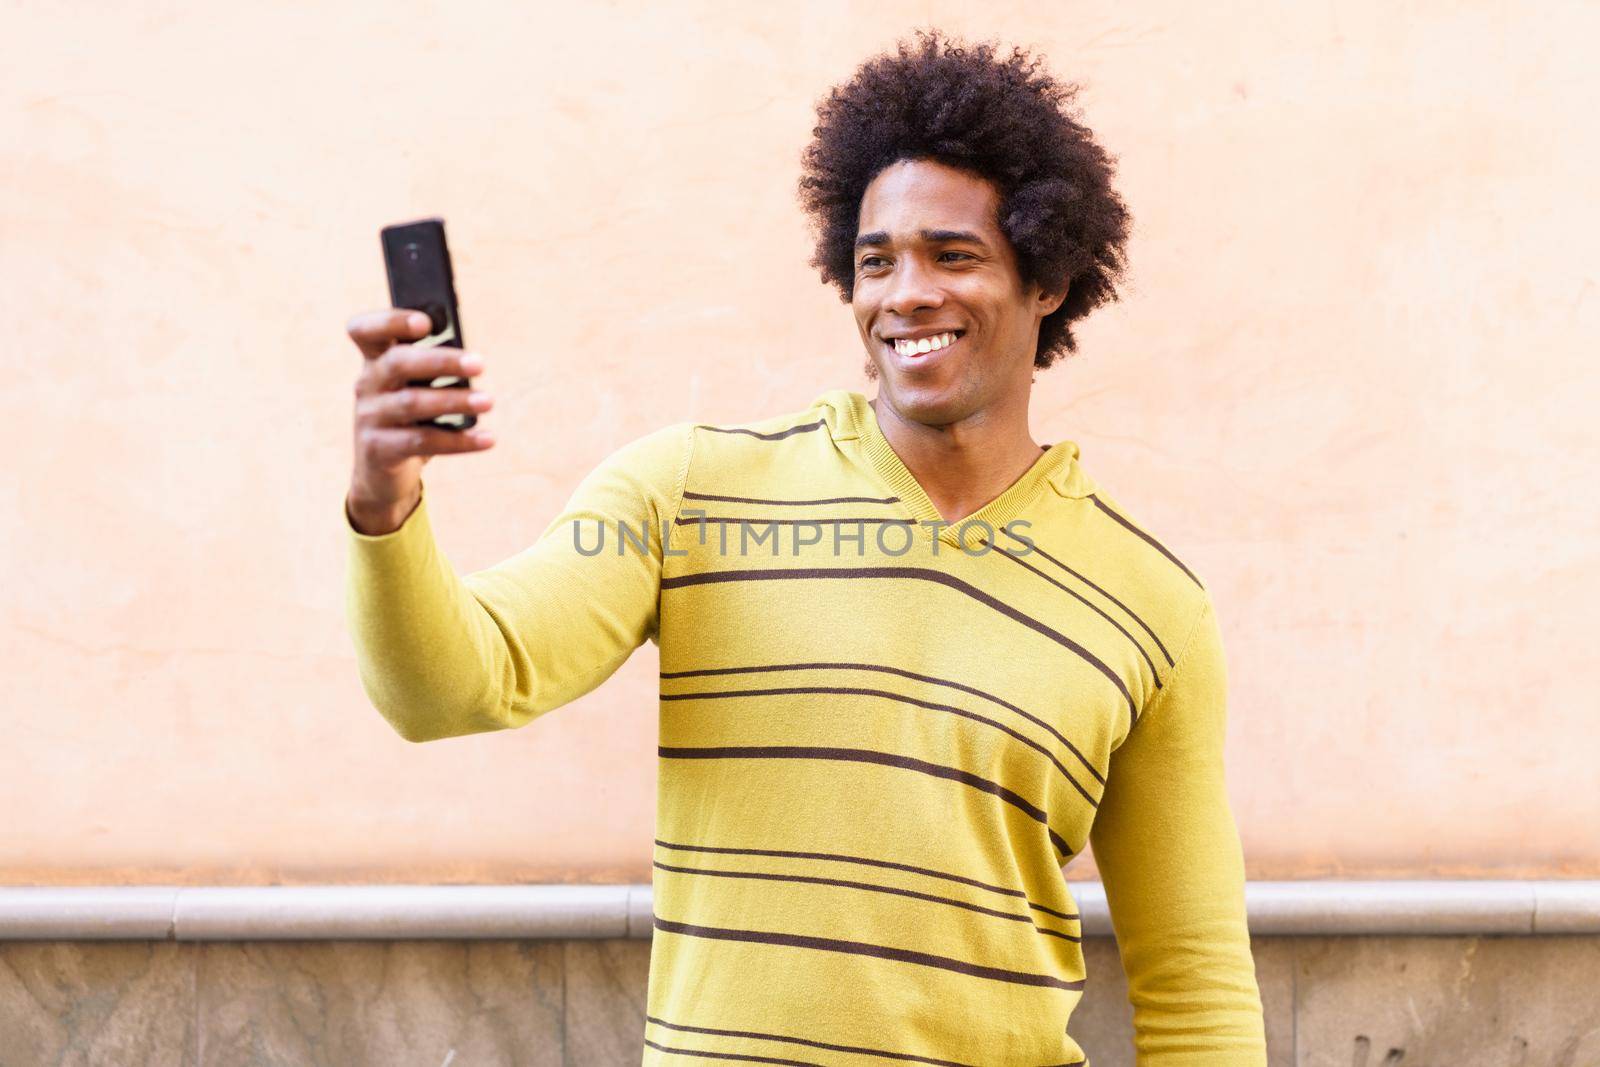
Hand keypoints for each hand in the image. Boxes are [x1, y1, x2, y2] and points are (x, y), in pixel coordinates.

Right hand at [344, 308, 494, 534]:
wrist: (383, 473)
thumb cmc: (410, 418)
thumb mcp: (415, 388)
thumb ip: (433, 369)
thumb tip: (471, 361)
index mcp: (375, 360)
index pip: (366, 330)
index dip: (391, 321)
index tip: (426, 323)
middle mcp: (366, 384)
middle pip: (398, 363)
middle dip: (441, 361)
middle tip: (480, 364)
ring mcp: (369, 417)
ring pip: (412, 403)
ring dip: (455, 401)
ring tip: (488, 402)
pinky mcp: (378, 449)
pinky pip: (421, 441)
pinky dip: (459, 441)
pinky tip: (487, 439)